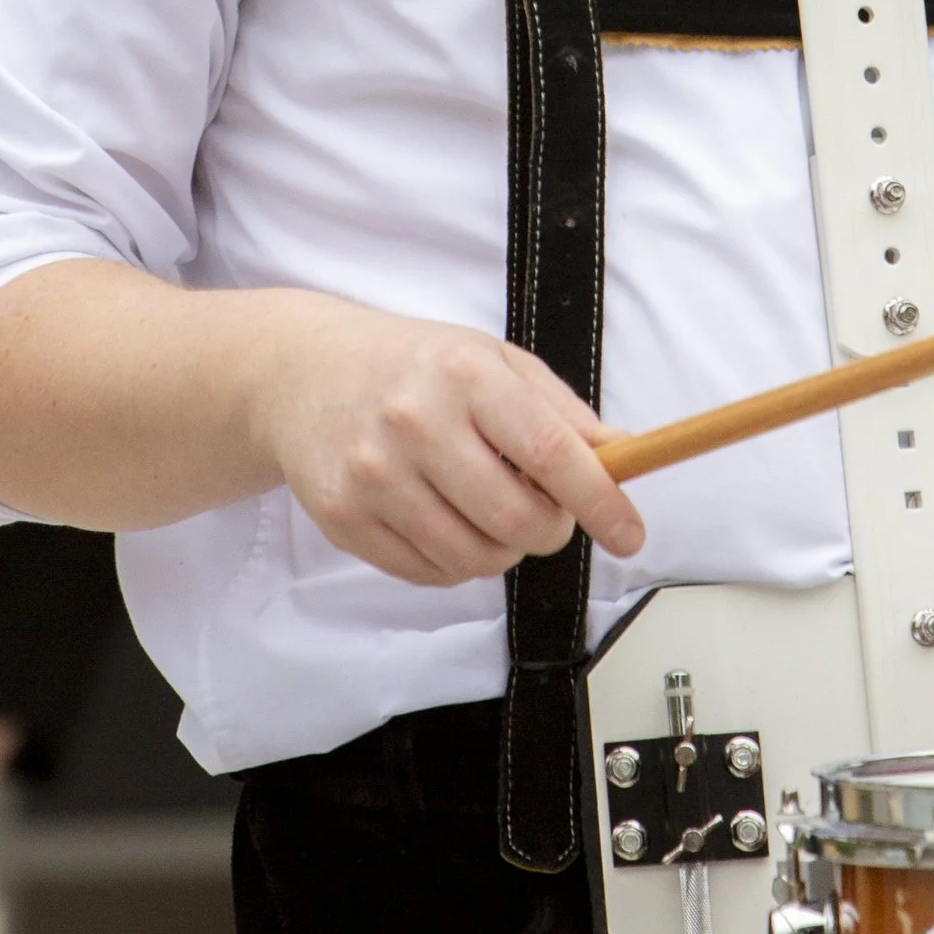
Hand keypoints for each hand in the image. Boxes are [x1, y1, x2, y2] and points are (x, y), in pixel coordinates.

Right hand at [258, 293, 645, 588]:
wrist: (304, 373)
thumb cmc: (414, 366)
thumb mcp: (493, 360)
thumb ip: (560, 410)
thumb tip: (622, 457)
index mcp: (465, 374)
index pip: (550, 452)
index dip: (600, 501)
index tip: (629, 532)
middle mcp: (416, 422)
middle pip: (515, 519)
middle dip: (549, 530)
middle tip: (546, 513)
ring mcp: (374, 475)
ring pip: (475, 558)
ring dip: (503, 549)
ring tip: (490, 511)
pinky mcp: (345, 519)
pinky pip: (429, 573)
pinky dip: (456, 561)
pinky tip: (448, 522)